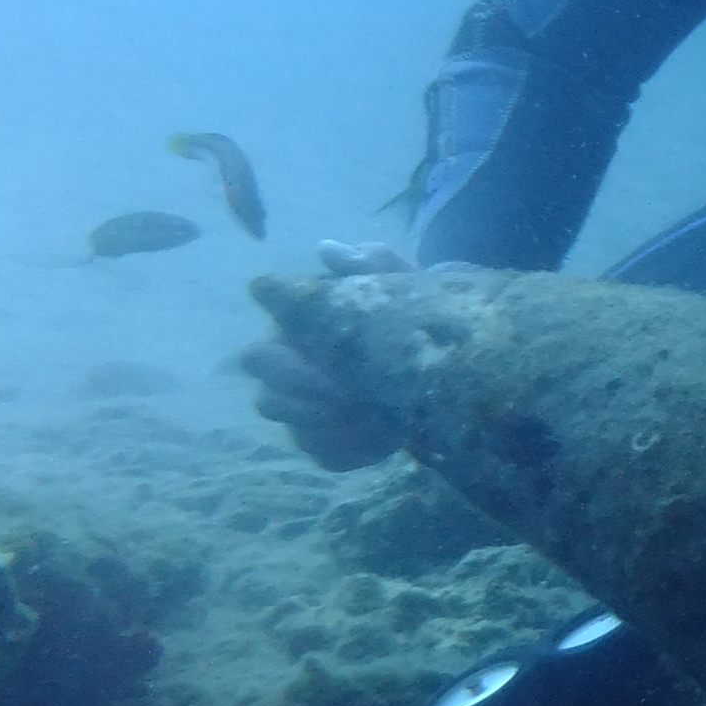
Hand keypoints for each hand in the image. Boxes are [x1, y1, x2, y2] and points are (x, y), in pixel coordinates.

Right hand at [237, 241, 413, 470]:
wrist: (446, 352)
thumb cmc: (407, 309)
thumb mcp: (398, 281)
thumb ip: (369, 264)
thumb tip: (328, 250)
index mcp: (290, 336)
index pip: (259, 358)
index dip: (291, 367)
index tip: (335, 366)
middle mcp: (290, 378)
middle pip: (268, 403)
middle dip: (308, 402)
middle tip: (353, 395)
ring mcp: (310, 414)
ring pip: (299, 433)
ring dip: (338, 426)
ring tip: (379, 412)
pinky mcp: (334, 442)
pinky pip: (329, 455)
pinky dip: (357, 448)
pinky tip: (388, 434)